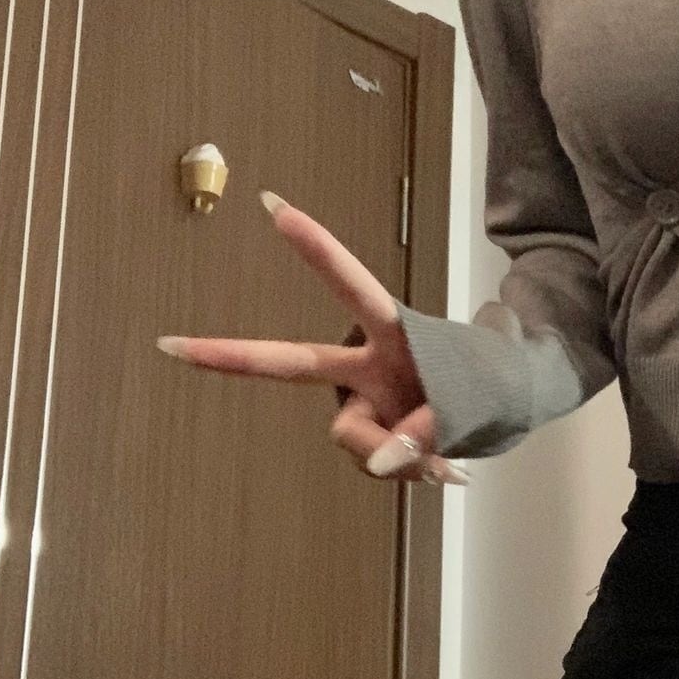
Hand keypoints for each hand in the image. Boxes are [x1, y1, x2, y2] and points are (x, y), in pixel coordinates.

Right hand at [157, 192, 468, 485]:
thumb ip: (423, 431)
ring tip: (448, 457)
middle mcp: (365, 363)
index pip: (352, 285)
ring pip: (355, 440)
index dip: (316, 248)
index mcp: (395, 330)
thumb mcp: (474, 400)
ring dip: (402, 457)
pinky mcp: (372, 435)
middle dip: (231, 355)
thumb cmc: (490, 385)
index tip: (273, 206)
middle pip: (291, 363)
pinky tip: (443, 469)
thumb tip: (376, 463)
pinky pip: (375, 464)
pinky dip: (410, 472)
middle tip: (171, 346)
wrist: (507, 412)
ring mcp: (363, 401)